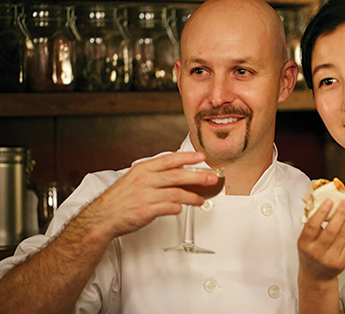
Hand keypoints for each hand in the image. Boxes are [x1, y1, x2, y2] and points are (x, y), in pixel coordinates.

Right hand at [79, 152, 217, 241]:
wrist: (102, 217)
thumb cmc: (120, 198)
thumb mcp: (134, 178)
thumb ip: (155, 174)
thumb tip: (177, 171)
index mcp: (143, 169)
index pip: (169, 159)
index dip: (187, 157)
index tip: (201, 157)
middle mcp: (145, 180)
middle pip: (177, 175)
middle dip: (198, 176)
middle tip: (212, 178)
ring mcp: (146, 195)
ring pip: (176, 193)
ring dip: (192, 196)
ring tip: (201, 199)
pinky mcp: (146, 211)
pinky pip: (168, 208)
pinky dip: (178, 208)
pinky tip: (182, 208)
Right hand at [297, 199, 344, 281]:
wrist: (316, 277)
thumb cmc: (310, 254)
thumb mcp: (305, 241)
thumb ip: (312, 225)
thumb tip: (324, 204)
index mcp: (304, 244)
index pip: (312, 226)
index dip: (321, 212)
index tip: (329, 201)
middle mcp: (316, 253)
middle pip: (331, 231)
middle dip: (339, 214)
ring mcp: (330, 259)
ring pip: (342, 236)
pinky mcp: (341, 263)